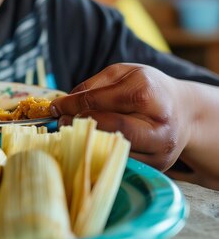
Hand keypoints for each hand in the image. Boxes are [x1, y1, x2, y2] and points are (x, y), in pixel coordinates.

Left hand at [50, 63, 191, 170]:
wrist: (184, 112)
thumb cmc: (148, 88)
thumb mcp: (123, 74)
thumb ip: (93, 85)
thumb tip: (65, 101)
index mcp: (147, 92)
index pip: (99, 101)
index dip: (71, 105)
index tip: (54, 107)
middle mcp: (158, 122)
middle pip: (109, 128)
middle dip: (79, 124)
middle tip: (61, 122)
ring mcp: (159, 148)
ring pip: (114, 148)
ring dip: (87, 141)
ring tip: (73, 132)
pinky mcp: (158, 165)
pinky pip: (122, 161)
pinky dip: (101, 153)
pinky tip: (91, 144)